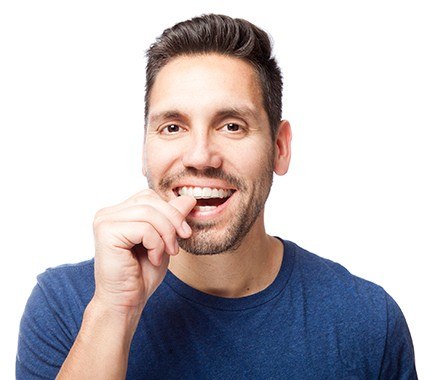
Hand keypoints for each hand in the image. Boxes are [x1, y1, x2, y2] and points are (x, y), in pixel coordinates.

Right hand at [91, 189, 195, 314]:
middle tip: (177, 245)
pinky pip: (143, 228)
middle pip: (149, 199)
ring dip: (165, 235)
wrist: (126, 302)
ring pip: (148, 213)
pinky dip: (156, 244)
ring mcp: (104, 221)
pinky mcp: (106, 232)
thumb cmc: (142, 274)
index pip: (149, 196)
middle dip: (172, 221)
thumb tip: (189, 198)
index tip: (184, 234)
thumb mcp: (164, 240)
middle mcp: (107, 213)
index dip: (171, 212)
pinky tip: (153, 259)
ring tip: (166, 253)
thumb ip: (172, 218)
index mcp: (118, 212)